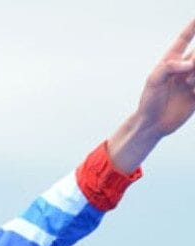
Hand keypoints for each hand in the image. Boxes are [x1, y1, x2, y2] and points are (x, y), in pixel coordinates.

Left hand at [107, 18, 194, 173]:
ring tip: (188, 86)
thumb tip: (189, 63)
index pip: (184, 40)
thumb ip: (168, 67)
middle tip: (188, 74)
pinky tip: (192, 94)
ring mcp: (192, 79)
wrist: (153, 125)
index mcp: (171, 62)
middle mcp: (184, 68)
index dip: (192, 27)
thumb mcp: (152, 82)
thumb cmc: (148, 102)